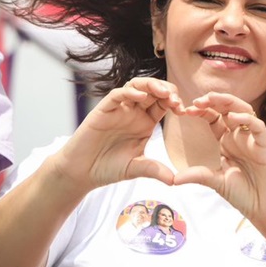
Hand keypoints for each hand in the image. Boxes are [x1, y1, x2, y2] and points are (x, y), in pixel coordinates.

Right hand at [56, 77, 182, 188]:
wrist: (82, 172)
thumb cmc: (108, 168)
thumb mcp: (136, 168)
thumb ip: (155, 170)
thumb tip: (175, 181)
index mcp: (146, 122)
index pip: (164, 104)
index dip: (175, 103)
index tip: (184, 110)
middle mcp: (134, 112)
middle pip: (153, 90)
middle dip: (167, 90)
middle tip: (175, 100)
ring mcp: (119, 109)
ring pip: (136, 86)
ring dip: (151, 85)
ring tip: (163, 92)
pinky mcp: (103, 110)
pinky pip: (117, 95)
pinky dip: (129, 92)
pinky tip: (141, 96)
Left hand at [172, 93, 265, 224]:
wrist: (265, 209)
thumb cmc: (243, 195)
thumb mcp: (215, 182)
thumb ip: (198, 175)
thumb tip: (174, 179)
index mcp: (227, 142)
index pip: (214, 118)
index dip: (202, 111)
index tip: (185, 110)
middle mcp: (240, 137)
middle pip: (229, 109)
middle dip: (214, 101)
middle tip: (198, 100)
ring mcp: (254, 140)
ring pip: (245, 112)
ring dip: (229, 103)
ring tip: (213, 100)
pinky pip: (258, 127)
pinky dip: (247, 120)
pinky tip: (232, 119)